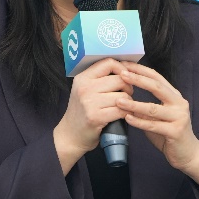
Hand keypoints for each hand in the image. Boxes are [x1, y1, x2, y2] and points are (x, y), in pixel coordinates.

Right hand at [53, 58, 130, 173]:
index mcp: (83, 78)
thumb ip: (100, 78)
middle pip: (120, 79)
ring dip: (129, 102)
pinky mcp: (96, 117)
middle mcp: (85, 88)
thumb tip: (126, 68)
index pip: (108, 63)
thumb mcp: (85, 90)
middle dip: (128, 87)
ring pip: (123, 95)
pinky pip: (121, 110)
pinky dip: (126, 113)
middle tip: (126, 95)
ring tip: (123, 106)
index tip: (126, 77)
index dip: (122, 68)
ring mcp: (90, 102)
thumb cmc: (82, 111)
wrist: (70, 135)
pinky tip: (123, 116)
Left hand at [116, 62, 198, 198]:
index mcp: (174, 96)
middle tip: (121, 74)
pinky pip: (153, 125)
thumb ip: (145, 107)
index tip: (124, 65)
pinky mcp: (176, 132)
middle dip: (138, 79)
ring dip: (134, 104)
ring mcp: (179, 117)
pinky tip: (127, 118)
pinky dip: (139, 122)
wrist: (188, 154)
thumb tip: (124, 97)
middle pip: (156, 87)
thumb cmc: (170, 133)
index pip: (156, 78)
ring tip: (118, 100)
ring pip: (153, 108)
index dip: (140, 70)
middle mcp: (179, 103)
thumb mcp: (158, 117)